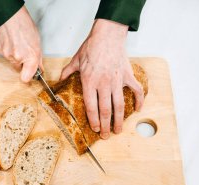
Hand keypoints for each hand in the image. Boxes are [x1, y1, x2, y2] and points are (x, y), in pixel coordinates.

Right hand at [0, 6, 42, 82]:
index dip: (28, 76)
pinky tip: (9, 39)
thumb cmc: (23, 24)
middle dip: (21, 62)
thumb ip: (37, 57)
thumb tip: (39, 67)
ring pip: (10, 60)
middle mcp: (17, 58)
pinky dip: (6, 48)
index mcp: (30, 57)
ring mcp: (6, 55)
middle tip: (23, 50)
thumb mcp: (36, 41)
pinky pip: (3, 53)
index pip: (26, 78)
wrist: (8, 14)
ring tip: (16, 40)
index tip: (30, 74)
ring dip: (13, 54)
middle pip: (18, 68)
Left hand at [60, 19, 143, 138]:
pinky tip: (138, 110)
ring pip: (119, 105)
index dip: (93, 120)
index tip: (94, 129)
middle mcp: (103, 84)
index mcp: (89, 82)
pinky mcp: (127, 76)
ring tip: (118, 130)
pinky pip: (136, 90)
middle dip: (105, 126)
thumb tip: (59, 80)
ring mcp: (117, 81)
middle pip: (105, 110)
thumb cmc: (91, 47)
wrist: (107, 35)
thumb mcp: (75, 60)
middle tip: (105, 136)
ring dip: (119, 120)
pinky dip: (139, 101)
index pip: (91, 106)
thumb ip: (67, 72)